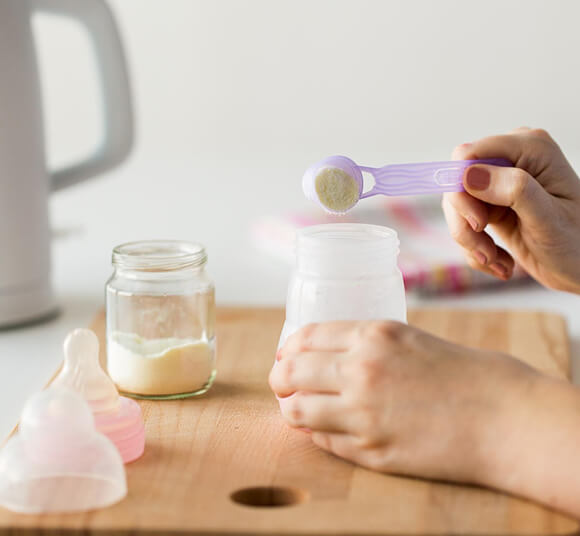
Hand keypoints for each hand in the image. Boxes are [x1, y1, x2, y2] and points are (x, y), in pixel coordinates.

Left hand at [269, 320, 538, 484]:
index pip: (304, 338)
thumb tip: (323, 356)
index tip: (284, 356)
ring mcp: (362, 414)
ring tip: (298, 408)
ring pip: (296, 412)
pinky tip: (327, 429)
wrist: (502, 416)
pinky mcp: (371, 451)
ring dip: (291, 409)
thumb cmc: (462, 373)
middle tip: (282, 384)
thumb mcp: (408, 339)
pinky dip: (318, 434)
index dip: (287, 349)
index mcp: (372, 336)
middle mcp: (360, 371)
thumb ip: (364, 345)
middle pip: (290, 373)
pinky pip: (323, 442)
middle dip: (280, 379)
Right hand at [442, 128, 579, 292]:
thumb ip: (513, 190)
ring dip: (470, 240)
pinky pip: (462, 222)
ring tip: (494, 260)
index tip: (479, 222)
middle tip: (486, 251)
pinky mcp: (489, 204)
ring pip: (455, 206)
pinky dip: (474, 248)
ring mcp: (498, 182)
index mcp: (531, 149)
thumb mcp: (548, 219)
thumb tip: (469, 174)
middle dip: (465, 221)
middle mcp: (511, 159)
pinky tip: (499, 261)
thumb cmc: (578, 244)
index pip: (469, 154)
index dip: (462, 188)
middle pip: (456, 182)